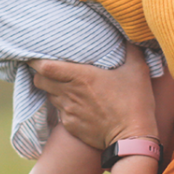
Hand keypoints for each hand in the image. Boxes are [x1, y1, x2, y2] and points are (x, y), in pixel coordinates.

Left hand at [30, 43, 157, 149]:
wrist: (132, 138)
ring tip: (63, 84)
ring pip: (49, 96)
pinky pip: (59, 112)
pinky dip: (63, 105)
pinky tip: (76, 103)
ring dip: (52, 89)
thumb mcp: (138, 69)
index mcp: (82, 77)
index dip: (36, 61)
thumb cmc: (134, 102)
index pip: (45, 67)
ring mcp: (69, 111)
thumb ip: (131, 49)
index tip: (36, 55)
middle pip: (40, 81)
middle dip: (40, 73)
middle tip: (48, 68)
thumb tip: (130, 35)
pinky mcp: (71, 126)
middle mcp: (70, 94)